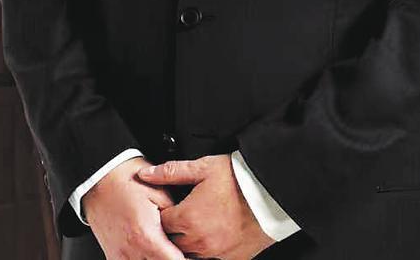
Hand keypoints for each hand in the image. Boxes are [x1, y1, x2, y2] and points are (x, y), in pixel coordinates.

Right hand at [84, 155, 183, 259]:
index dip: (187, 258)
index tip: (194, 252)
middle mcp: (130, 251)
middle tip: (183, 248)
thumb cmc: (128, 181)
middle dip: (173, 258)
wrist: (99, 178)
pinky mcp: (112, 255)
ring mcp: (119, 255)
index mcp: (146, 236)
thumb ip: (177, 220)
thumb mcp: (161, 194)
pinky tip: (152, 252)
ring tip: (168, 249)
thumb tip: (189, 233)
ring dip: (158, 259)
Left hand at [139, 155, 274, 259]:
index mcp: (188, 218)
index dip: (163, 214)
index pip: (161, 223)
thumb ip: (171, 172)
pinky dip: (207, 251)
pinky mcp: (231, 258)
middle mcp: (198, 240)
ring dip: (189, 243)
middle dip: (174, 231)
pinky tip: (212, 236)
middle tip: (183, 216)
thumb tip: (146, 174)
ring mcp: (215, 252)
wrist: (273, 193)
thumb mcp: (204, 168)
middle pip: (172, 242)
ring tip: (197, 226)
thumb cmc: (240, 179)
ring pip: (189, 254)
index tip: (169, 206)